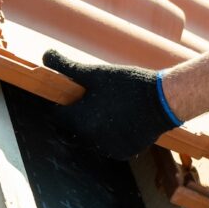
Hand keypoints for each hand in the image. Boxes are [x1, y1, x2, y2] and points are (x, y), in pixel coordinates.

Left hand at [42, 50, 181, 159]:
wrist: (162, 100)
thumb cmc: (126, 84)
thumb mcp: (95, 73)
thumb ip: (66, 66)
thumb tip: (46, 54)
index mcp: (79, 121)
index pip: (57, 118)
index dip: (62, 106)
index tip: (73, 97)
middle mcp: (90, 140)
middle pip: (73, 131)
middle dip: (77, 119)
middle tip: (93, 102)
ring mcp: (107, 149)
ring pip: (91, 140)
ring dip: (94, 129)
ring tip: (111, 109)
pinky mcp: (123, 153)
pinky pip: (109, 146)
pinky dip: (112, 136)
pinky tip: (123, 120)